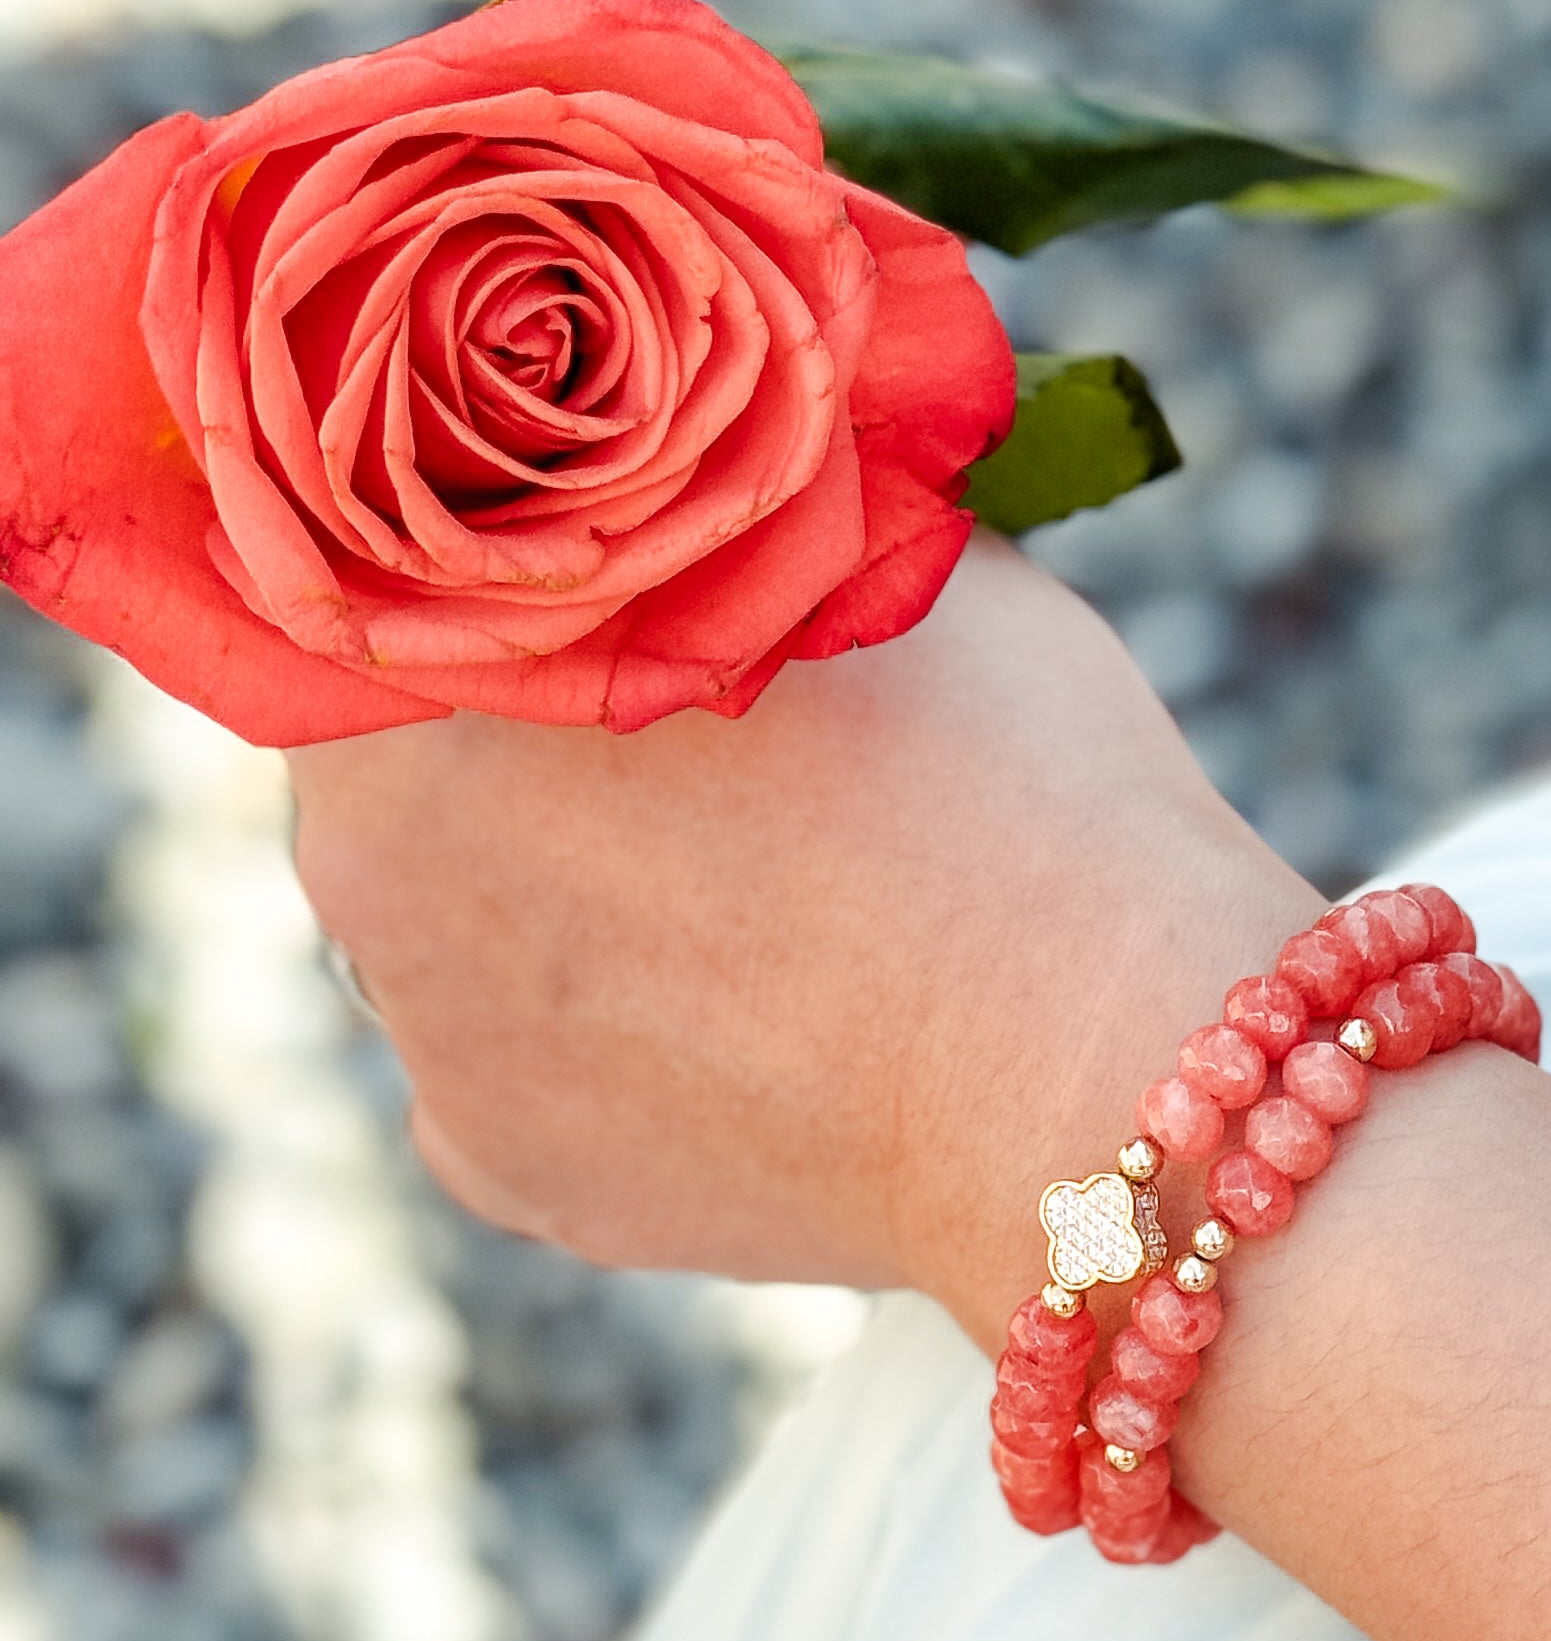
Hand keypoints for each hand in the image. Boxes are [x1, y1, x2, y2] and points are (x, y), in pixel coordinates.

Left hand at [288, 536, 1311, 1335]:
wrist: (1096, 1075)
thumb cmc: (1008, 783)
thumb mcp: (874, 557)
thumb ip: (738, 513)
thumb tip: (728, 461)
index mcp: (416, 674)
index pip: (371, 576)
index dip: (491, 566)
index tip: (600, 571)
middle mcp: (363, 871)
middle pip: (403, 764)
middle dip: (522, 745)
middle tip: (693, 736)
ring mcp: (433, 1046)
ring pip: (461, 924)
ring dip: (559, 896)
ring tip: (749, 893)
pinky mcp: (512, 1179)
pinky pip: (525, 1073)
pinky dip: (609, 1043)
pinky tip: (745, 1017)